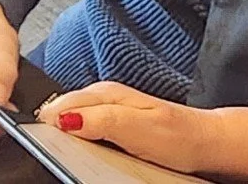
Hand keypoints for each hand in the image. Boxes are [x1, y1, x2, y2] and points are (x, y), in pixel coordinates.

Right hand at [36, 82, 215, 172]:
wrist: (204, 142)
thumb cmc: (179, 135)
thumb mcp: (139, 128)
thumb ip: (102, 120)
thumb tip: (65, 118)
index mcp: (105, 94)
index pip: (57, 106)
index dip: (44, 125)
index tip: (43, 143)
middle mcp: (104, 98)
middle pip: (60, 113)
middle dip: (51, 130)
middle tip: (53, 151)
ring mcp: (109, 111)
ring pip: (71, 121)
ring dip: (65, 136)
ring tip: (66, 152)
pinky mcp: (114, 125)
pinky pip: (84, 130)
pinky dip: (79, 140)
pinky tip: (84, 151)